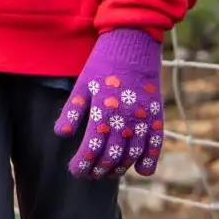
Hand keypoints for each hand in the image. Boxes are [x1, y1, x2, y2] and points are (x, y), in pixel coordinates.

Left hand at [55, 29, 166, 179]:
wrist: (134, 43)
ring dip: (120, 168)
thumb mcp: (82, 84)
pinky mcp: (157, 114)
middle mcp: (126, 117)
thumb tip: (61, 135)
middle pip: (112, 155)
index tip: (75, 170)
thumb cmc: (103, 64)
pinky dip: (150, 159)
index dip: (82, 163)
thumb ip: (72, 111)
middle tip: (89, 175)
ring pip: (132, 153)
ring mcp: (144, 117)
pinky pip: (156, 142)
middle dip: (98, 169)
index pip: (91, 147)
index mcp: (104, 110)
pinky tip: (142, 171)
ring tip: (108, 174)